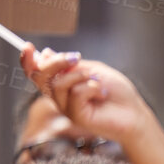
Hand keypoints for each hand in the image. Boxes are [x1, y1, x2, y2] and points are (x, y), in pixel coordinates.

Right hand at [18, 44, 163, 163]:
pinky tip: (102, 93)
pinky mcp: (76, 117)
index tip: (28, 46)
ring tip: (97, 79)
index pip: (35, 73)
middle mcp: (59, 97)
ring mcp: (66, 108)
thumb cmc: (117, 92)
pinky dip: (91, 87)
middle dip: (54, 63)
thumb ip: (71, 65)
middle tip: (75, 57)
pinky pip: (75, 94)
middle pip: (40, 77)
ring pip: (58, 84)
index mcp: (61, 84)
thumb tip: (45, 53)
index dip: (27, 60)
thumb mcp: (92, 70)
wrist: (135, 114)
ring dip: (79, 75)